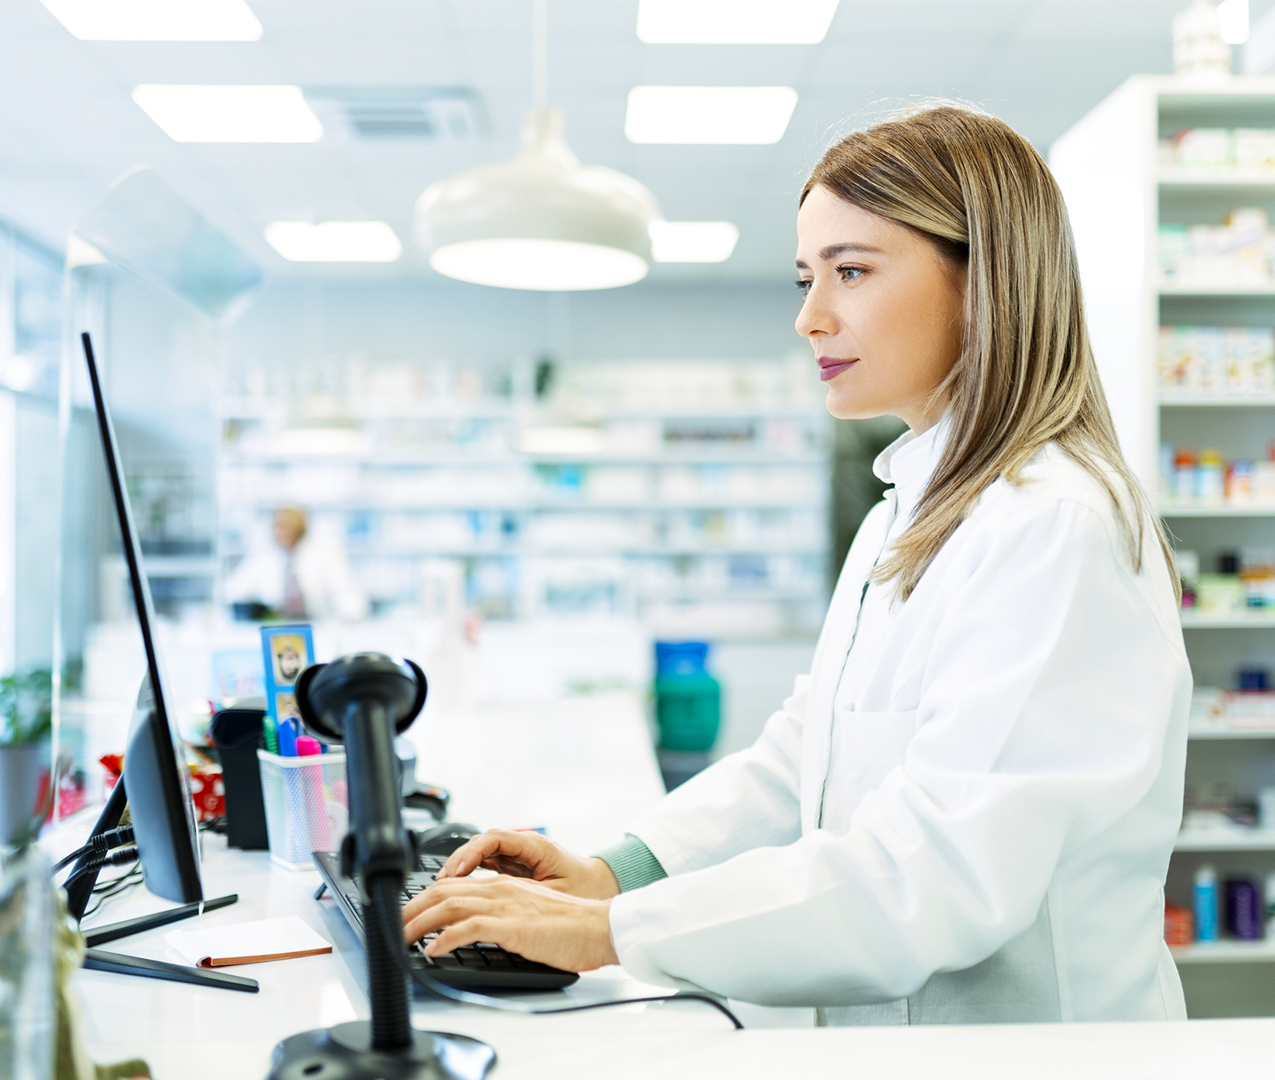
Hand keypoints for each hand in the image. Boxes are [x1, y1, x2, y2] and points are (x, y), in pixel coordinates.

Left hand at [402, 875, 618, 972]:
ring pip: (449, 906)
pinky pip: (469, 928)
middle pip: (443, 891)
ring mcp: (505, 905)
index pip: (453, 886)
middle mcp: (500, 889)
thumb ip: (503, 915)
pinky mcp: (512, 925)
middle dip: (411, 908)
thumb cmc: (570, 926)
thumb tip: (475, 931)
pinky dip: (445, 938)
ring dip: (418, 923)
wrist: (599, 927)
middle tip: (392, 925)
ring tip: (401, 939)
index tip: (406, 913)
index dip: (423, 898)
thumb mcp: (529, 914)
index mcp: (504, 886)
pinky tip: (432, 950)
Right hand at [435, 828, 619, 899]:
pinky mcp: (514, 867)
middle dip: (457, 861)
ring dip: (459, 868)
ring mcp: (517, 855)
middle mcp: (522, 846)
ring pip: (480, 853)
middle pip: (481, 844)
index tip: (457, 871)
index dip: (471, 853)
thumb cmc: (587, 889)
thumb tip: (505, 901)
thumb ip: (534, 895)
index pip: (494, 839)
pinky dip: (469, 874)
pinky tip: (455, 889)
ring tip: (440, 887)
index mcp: (535, 845)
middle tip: (438, 883)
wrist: (603, 889)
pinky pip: (485, 865)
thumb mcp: (560, 893)